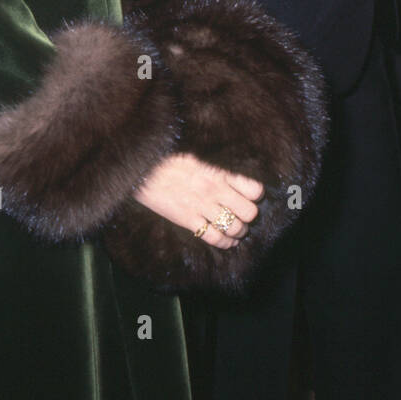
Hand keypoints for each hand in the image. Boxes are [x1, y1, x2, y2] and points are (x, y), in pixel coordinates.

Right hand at [134, 153, 264, 248]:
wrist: (144, 167)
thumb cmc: (171, 157)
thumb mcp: (200, 155)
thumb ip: (219, 166)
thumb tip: (234, 173)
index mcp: (220, 172)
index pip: (254, 189)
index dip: (256, 196)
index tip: (252, 197)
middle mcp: (215, 190)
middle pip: (249, 212)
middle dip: (249, 216)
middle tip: (245, 216)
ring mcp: (202, 206)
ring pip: (234, 227)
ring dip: (240, 231)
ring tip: (239, 231)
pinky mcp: (188, 220)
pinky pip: (214, 237)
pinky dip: (225, 243)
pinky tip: (227, 243)